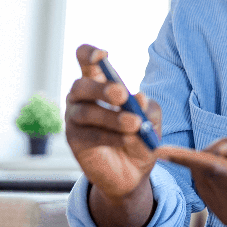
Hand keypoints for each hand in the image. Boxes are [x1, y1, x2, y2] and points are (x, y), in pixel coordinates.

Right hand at [65, 44, 161, 199]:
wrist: (134, 172)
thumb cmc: (141, 135)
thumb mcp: (152, 118)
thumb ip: (148, 108)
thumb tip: (140, 98)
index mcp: (100, 81)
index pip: (86, 59)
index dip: (90, 54)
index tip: (103, 55)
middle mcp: (82, 97)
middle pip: (82, 85)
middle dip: (102, 89)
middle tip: (122, 95)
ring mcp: (75, 118)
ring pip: (87, 112)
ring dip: (113, 117)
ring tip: (134, 124)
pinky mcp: (75, 140)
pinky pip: (90, 135)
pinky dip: (111, 136)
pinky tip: (127, 138)